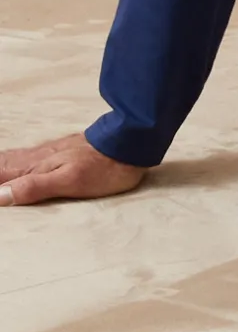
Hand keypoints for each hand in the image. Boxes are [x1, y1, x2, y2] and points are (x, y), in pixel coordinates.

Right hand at [0, 133, 147, 205]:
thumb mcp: (68, 181)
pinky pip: (27, 154)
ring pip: (14, 158)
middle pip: (4, 164)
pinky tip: (17, 161)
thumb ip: (34, 187)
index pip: (2, 172)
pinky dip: (13, 159)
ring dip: (2, 164)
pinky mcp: (61, 150)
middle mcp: (39, 158)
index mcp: (36, 167)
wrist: (130, 143)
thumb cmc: (102, 167)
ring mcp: (50, 152)